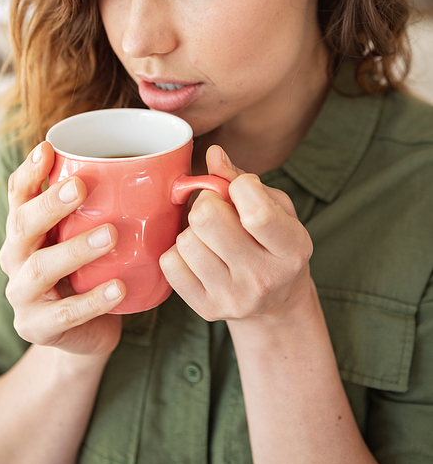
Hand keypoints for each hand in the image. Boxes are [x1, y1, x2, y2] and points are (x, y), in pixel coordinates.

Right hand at [0, 141, 125, 357]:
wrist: (85, 334)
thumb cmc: (92, 273)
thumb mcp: (90, 236)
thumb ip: (107, 206)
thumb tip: (164, 172)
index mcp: (25, 230)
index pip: (18, 195)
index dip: (29, 172)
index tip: (47, 148)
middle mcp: (15, 258)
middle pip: (22, 225)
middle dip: (49, 204)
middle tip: (80, 186)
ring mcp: (22, 295)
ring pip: (41, 268)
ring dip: (76, 248)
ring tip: (112, 234)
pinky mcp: (37, 327)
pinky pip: (66, 313)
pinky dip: (94, 299)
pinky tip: (119, 286)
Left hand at [159, 145, 312, 321]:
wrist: (275, 305)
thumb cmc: (275, 243)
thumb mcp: (276, 208)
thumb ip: (244, 180)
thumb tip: (214, 154)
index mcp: (292, 249)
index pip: (257, 212)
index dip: (239, 187)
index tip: (240, 189)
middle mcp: (263, 278)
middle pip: (207, 219)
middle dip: (207, 202)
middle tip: (218, 208)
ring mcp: (233, 298)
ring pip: (186, 240)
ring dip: (192, 229)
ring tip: (211, 235)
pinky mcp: (206, 309)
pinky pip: (170, 262)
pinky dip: (178, 251)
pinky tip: (198, 254)